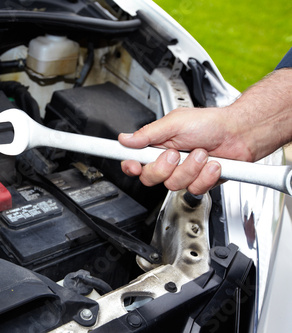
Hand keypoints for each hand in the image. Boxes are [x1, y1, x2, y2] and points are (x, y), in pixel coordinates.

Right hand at [118, 107, 253, 193]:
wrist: (239, 133)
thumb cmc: (210, 123)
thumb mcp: (175, 122)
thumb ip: (148, 133)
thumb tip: (125, 138)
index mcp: (157, 145)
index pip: (134, 160)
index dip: (130, 166)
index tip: (134, 166)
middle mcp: (168, 161)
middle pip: (150, 177)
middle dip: (165, 167)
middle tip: (177, 153)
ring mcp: (183, 173)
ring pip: (174, 184)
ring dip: (191, 168)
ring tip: (201, 153)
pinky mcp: (198, 182)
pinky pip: (194, 189)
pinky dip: (206, 175)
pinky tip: (212, 164)